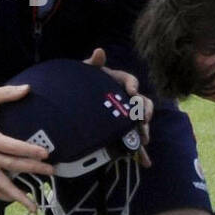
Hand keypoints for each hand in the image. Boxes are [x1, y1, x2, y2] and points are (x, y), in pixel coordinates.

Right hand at [0, 86, 53, 209]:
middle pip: (11, 166)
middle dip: (32, 170)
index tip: (45, 154)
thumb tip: (27, 88)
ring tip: (34, 205)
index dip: (28, 151)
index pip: (11, 147)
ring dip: (17, 196)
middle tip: (51, 172)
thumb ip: (6, 93)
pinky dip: (3, 196)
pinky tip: (17, 200)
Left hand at [85, 47, 151, 164]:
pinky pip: (134, 142)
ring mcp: (125, 117)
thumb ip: (91, 64)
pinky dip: (141, 153)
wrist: (68, 106)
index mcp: (117, 83)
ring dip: (144, 131)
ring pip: (141, 123)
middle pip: (141, 103)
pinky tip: (146, 162)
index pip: (129, 81)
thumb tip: (99, 52)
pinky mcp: (121, 132)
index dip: (131, 85)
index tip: (130, 91)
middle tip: (143, 118)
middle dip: (144, 111)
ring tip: (144, 140)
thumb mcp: (83, 73)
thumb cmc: (78, 85)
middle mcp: (125, 100)